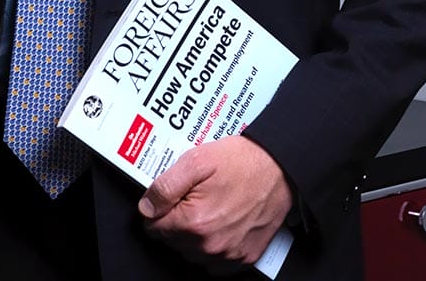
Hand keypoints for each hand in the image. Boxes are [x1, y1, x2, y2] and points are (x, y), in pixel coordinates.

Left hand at [138, 136, 292, 274]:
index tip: (170, 200)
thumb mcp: (195, 161)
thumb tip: (146, 207)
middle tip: (192, 199)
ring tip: (208, 209)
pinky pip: (216, 263)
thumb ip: (165, 187)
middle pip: (173, 242)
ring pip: (193, 253)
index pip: (154, 228)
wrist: (279, 168)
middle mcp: (211, 244)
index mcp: (195, 221)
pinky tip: (220, 226)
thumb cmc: (242, 162)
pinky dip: (214, 248)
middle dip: (176, 221)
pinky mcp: (245, 257)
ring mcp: (229, 254)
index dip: (158, 211)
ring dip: (193, 236)